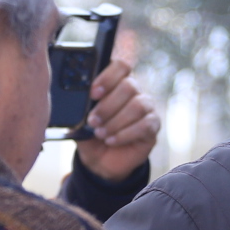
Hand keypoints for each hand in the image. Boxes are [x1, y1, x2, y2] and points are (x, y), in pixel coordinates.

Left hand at [73, 58, 160, 180]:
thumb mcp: (79, 122)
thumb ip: (79, 109)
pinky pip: (145, 125)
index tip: (93, 93)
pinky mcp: (152, 126)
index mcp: (116, 83)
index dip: (108, 77)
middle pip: (129, 86)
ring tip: (100, 133)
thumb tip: (76, 103)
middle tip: (92, 121)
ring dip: (116, 121)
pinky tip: (112, 140)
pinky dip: (125, 134)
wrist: (101, 161)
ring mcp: (146, 108)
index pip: (120, 67)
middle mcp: (134, 92)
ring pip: (137, 105)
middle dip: (108, 105)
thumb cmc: (90, 136)